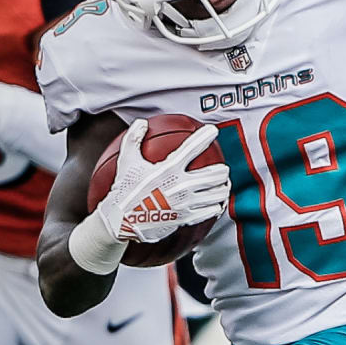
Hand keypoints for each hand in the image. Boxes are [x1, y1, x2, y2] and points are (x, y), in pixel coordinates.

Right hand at [93, 120, 230, 242]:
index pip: (192, 148)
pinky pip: (212, 211)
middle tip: (223, 169)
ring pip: (218, 193)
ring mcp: (185, 203)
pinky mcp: (187, 218)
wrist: (122, 221)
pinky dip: (217, 206)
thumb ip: (134, 139)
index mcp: (168, 169)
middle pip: (216, 174)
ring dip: (223, 188)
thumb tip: (142, 123)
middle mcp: (181, 186)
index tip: (212, 131)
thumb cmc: (124, 190)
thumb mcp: (126, 161)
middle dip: (223, 170)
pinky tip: (216, 203)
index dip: (205, 136)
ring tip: (223, 185)